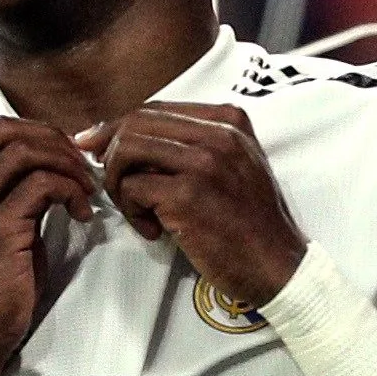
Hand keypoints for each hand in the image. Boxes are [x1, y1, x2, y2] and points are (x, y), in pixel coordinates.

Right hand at [0, 119, 100, 374]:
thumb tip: (49, 162)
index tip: (65, 156)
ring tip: (86, 192)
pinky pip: (43, 186)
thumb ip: (8, 193)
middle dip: (54, 142)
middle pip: (7, 131)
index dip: (37, 133)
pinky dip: (71, 192)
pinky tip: (82, 214)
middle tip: (81, 168)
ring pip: (26, 152)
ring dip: (67, 166)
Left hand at [78, 104, 306, 309]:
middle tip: (110, 182)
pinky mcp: (187, 195)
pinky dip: (132, 212)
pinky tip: (153, 230)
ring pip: (127, 150)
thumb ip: (194, 145)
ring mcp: (203, 162)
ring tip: (135, 208)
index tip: (98, 147)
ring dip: (118, 182)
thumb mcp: (235, 165)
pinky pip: (132, 188)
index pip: (155, 110)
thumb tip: (125, 135)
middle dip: (110, 151)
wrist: (278, 265)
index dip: (119, 128)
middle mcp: (218, 133)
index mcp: (228, 121)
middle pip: (136, 123)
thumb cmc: (250, 223)